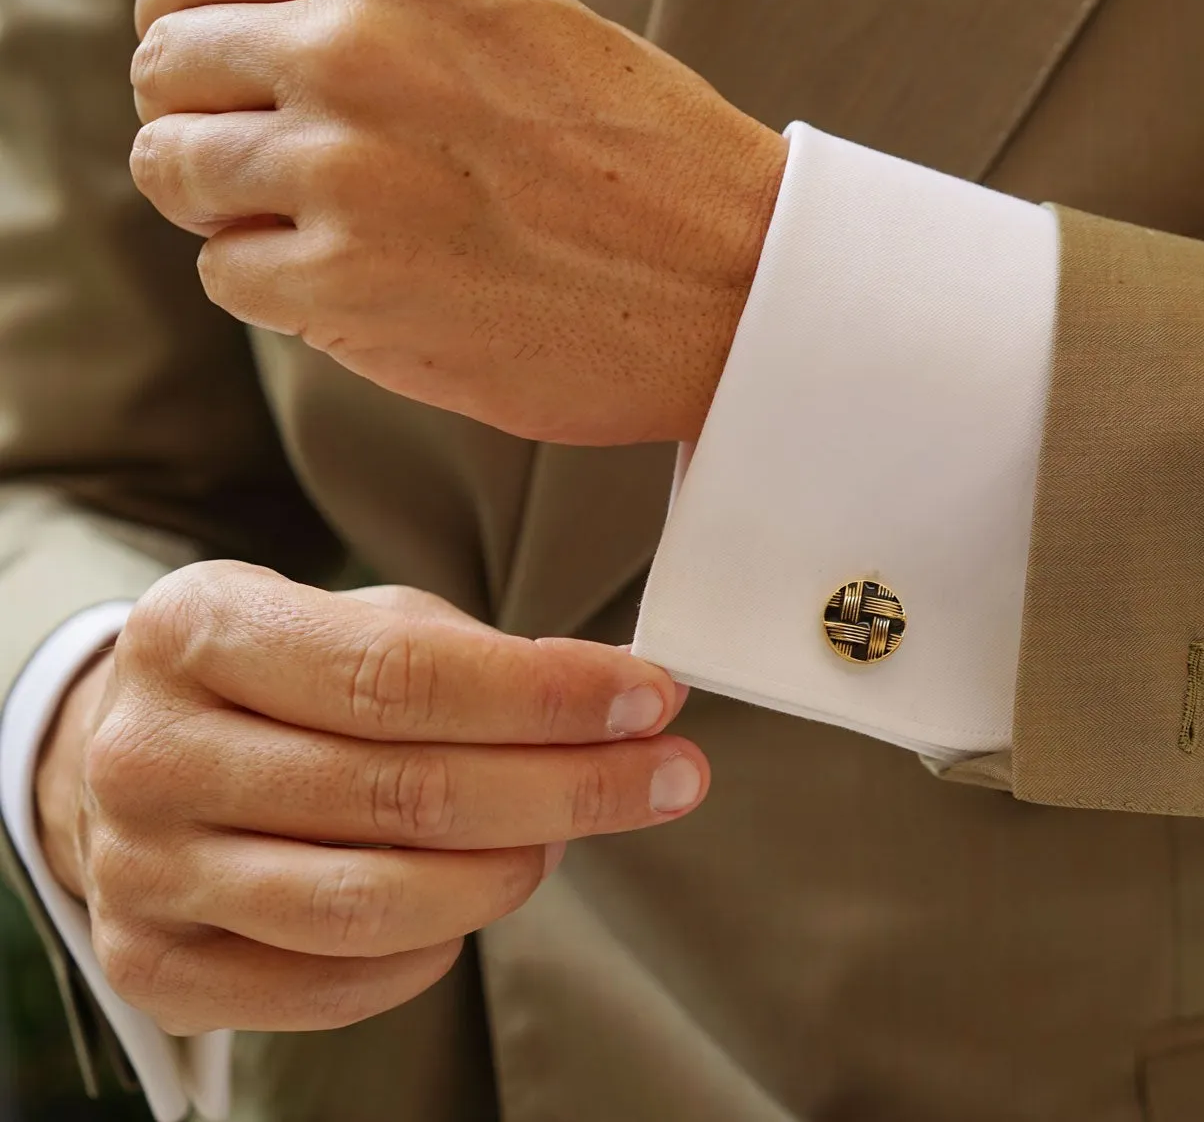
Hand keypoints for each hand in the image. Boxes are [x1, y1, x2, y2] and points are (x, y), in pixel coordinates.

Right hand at [32, 563, 705, 1033]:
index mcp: (195, 629)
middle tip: (669, 774)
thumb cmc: (282, 677)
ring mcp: (141, 870)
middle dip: (570, 787)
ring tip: (571, 837)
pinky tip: (480, 895)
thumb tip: (624, 700)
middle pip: (403, 793)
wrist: (136, 752)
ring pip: (373, 902)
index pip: (399, 674)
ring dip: (512, 873)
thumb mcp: (360, 618)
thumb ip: (478, 656)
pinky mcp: (155, 966)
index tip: (653, 698)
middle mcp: (150, 752)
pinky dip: (434, 950)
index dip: (546, 696)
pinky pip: (335, 983)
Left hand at [127, 0, 787, 445]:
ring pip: (176, 169)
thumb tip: (226, 40)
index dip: (186, 18)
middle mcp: (353, 41)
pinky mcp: (343, 283)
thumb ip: (372, 5)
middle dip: (207, 116)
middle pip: (167, 67)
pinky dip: (276, 285)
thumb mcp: (510, 10)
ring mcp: (340, 165)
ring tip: (330, 224)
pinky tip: (366, 282)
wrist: (740, 280)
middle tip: (285, 162)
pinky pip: (226, 273)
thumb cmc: (643, 153)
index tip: (215, 65)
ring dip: (232, 204)